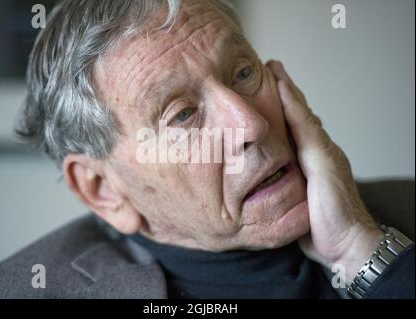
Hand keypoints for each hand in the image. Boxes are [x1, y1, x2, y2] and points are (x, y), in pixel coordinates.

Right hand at [268, 60, 382, 283]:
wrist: (344, 243)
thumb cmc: (337, 210)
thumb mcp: (324, 170)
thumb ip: (310, 142)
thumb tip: (297, 111)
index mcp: (319, 146)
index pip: (299, 111)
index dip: (286, 90)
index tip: (273, 69)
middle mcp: (312, 152)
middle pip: (296, 116)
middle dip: (282, 94)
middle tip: (269, 74)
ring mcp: (304, 167)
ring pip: (289, 133)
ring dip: (278, 112)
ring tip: (265, 97)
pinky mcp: (294, 183)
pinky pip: (282, 153)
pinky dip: (275, 138)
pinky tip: (267, 138)